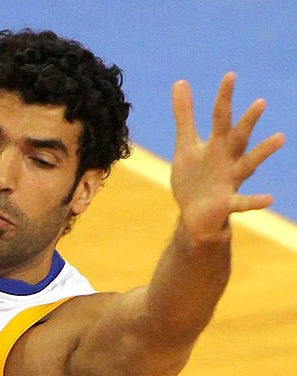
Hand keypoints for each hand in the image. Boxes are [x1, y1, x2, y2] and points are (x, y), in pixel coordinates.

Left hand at [170, 72, 284, 242]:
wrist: (195, 215)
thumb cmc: (194, 177)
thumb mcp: (186, 145)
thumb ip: (185, 116)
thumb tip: (180, 82)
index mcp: (217, 144)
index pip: (220, 118)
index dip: (223, 98)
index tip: (229, 76)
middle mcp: (228, 159)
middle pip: (238, 137)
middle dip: (248, 121)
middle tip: (260, 103)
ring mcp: (230, 181)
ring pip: (248, 164)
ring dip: (262, 152)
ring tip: (280, 137)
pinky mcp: (227, 203)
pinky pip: (243, 202)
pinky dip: (255, 201)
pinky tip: (269, 199)